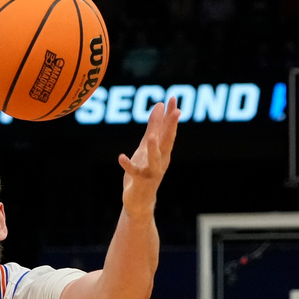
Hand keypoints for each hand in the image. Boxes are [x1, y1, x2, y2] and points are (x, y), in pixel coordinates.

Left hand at [118, 97, 179, 218]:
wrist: (139, 201)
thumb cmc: (143, 171)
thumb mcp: (146, 147)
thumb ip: (153, 127)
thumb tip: (159, 105)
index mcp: (163, 151)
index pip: (168, 130)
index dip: (170, 115)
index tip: (172, 98)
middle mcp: (161, 160)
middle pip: (167, 141)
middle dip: (171, 126)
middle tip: (176, 110)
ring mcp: (152, 171)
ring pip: (155, 159)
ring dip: (154, 148)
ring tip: (151, 136)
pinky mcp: (141, 182)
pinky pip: (134, 172)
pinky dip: (128, 165)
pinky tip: (121, 157)